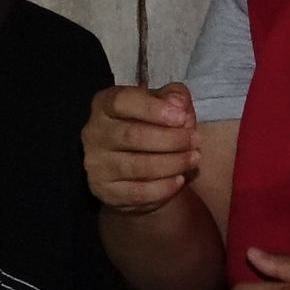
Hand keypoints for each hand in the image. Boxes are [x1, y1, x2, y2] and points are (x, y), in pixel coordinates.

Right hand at [85, 82, 203, 213]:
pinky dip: (163, 188)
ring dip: (172, 163)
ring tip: (194, 159)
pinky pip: (137, 192)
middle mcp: (93, 133)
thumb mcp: (162, 105)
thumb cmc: (150, 127)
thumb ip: (173, 97)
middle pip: (131, 135)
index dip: (152, 108)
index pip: (121, 102)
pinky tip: (179, 180)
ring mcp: (96, 164)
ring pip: (136, 166)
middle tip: (196, 140)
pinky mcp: (105, 191)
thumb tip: (179, 102)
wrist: (135, 169)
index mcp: (104, 104)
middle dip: (170, 139)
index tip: (181, 116)